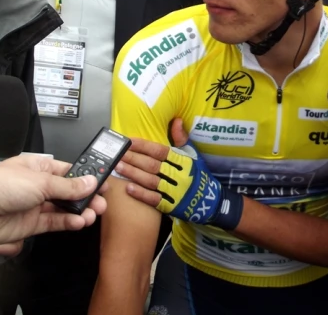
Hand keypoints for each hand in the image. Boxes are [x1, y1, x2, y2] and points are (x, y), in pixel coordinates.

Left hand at [0, 155, 107, 247]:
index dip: (86, 177)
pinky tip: (79, 222)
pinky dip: (68, 223)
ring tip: (93, 214)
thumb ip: (67, 186)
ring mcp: (34, 206)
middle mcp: (38, 186)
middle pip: (68, 192)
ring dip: (80, 211)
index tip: (102, 182)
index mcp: (39, 167)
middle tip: (102, 202)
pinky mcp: (30, 225)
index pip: (68, 171)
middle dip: (86, 197)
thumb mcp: (40, 181)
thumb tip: (89, 182)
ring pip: (63, 209)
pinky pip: (54, 223)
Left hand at [117, 119, 242, 229]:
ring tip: (119, 167)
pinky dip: (141, 194)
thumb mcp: (194, 156)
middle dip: (134, 159)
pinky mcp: (172, 206)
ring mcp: (176, 191)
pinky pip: (154, 199)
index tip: (128, 141)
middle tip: (118, 154)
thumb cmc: (198, 175)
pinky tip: (128, 188)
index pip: (160, 151)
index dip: (144, 146)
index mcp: (183, 161)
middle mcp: (179, 175)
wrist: (210, 202)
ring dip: (134, 174)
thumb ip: (182, 139)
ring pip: (151, 181)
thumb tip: (176, 120)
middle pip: (153, 165)